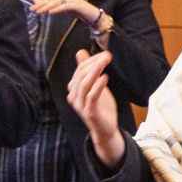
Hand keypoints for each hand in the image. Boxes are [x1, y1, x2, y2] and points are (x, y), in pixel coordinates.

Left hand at [28, 0, 101, 29]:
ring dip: (46, 7)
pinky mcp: (77, 5)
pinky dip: (57, 9)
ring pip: (56, 2)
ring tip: (39, 12)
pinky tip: (50, 12)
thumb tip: (41, 5)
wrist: (92, 14)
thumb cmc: (77, 11)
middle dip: (40, 3)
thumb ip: (54, 5)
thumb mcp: (63, 7)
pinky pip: (64, 6)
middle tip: (32, 8)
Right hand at [66, 50, 124, 166]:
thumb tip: (80, 52)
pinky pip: (91, 97)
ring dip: (95, 71)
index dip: (91, 61)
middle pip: (81, 75)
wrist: (106, 129)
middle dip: (94, 63)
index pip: (80, 70)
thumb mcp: (95, 86)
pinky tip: (105, 77)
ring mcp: (80, 104)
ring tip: (105, 62)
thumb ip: (87, 71)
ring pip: (84, 84)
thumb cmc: (101, 107)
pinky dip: (98, 86)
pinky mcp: (89, 112)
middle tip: (107, 56)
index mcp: (74, 89)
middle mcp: (74, 96)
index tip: (105, 54)